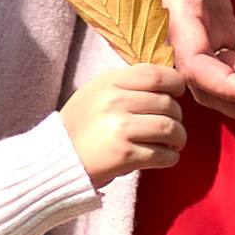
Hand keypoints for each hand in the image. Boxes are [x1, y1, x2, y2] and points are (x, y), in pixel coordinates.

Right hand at [61, 63, 187, 186]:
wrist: (55, 160)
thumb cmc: (80, 129)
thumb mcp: (95, 95)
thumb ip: (124, 87)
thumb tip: (164, 86)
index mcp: (108, 84)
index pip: (154, 74)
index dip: (175, 82)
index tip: (178, 93)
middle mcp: (114, 102)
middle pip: (167, 103)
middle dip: (178, 117)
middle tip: (174, 127)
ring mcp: (119, 128)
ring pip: (169, 128)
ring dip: (179, 138)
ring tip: (175, 144)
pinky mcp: (124, 155)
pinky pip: (162, 155)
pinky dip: (171, 158)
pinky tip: (167, 157)